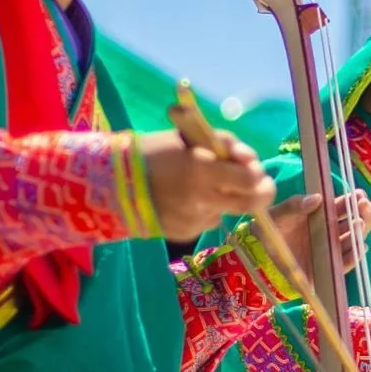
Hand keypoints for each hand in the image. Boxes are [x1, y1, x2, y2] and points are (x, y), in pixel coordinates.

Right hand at [140, 128, 273, 240]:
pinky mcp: (186, 233)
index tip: (254, 168)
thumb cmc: (151, 153)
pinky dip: (204, 209)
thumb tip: (248, 157)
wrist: (111, 184)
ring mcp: (194, 220)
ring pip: (227, 211)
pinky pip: (207, 219)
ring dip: (225, 199)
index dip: (257, 174)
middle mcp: (202, 199)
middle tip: (260, 186)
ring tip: (203, 186)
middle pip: (250, 204)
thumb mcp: (187, 138)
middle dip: (260, 194)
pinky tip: (184, 200)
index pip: (250, 180)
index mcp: (202, 170)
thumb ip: (222, 144)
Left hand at [259, 191, 370, 280]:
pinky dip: (353, 257)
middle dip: (363, 214)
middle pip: (354, 224)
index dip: (354, 201)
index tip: (358, 195)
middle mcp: (331, 233)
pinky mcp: (327, 270)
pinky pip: (344, 265)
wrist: (259, 256)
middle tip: (364, 206)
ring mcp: (331, 251)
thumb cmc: (271, 231)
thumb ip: (293, 205)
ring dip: (359, 233)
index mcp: (323, 217)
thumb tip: (317, 199)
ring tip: (359, 223)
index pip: (344, 208)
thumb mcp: (278, 214)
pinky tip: (359, 247)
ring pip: (353, 242)